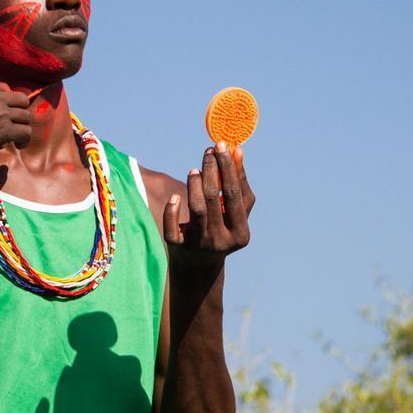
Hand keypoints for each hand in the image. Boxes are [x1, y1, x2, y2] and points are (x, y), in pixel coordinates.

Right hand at [0, 77, 32, 175]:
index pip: (4, 88)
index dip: (7, 102)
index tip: (4, 113)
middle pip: (20, 99)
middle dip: (19, 112)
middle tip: (15, 124)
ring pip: (26, 116)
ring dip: (22, 127)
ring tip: (17, 137)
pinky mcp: (4, 129)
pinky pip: (25, 132)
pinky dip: (24, 139)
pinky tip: (19, 145)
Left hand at [163, 142, 254, 267]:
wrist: (199, 267)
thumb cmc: (222, 230)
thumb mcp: (235, 213)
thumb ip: (239, 184)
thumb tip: (238, 150)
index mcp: (241, 233)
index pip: (234, 194)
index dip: (229, 167)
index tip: (222, 145)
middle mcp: (221, 241)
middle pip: (214, 198)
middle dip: (211, 170)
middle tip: (208, 151)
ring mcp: (199, 245)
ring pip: (196, 209)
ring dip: (194, 185)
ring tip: (194, 170)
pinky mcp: (178, 248)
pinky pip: (172, 226)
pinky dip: (172, 209)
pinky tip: (174, 197)